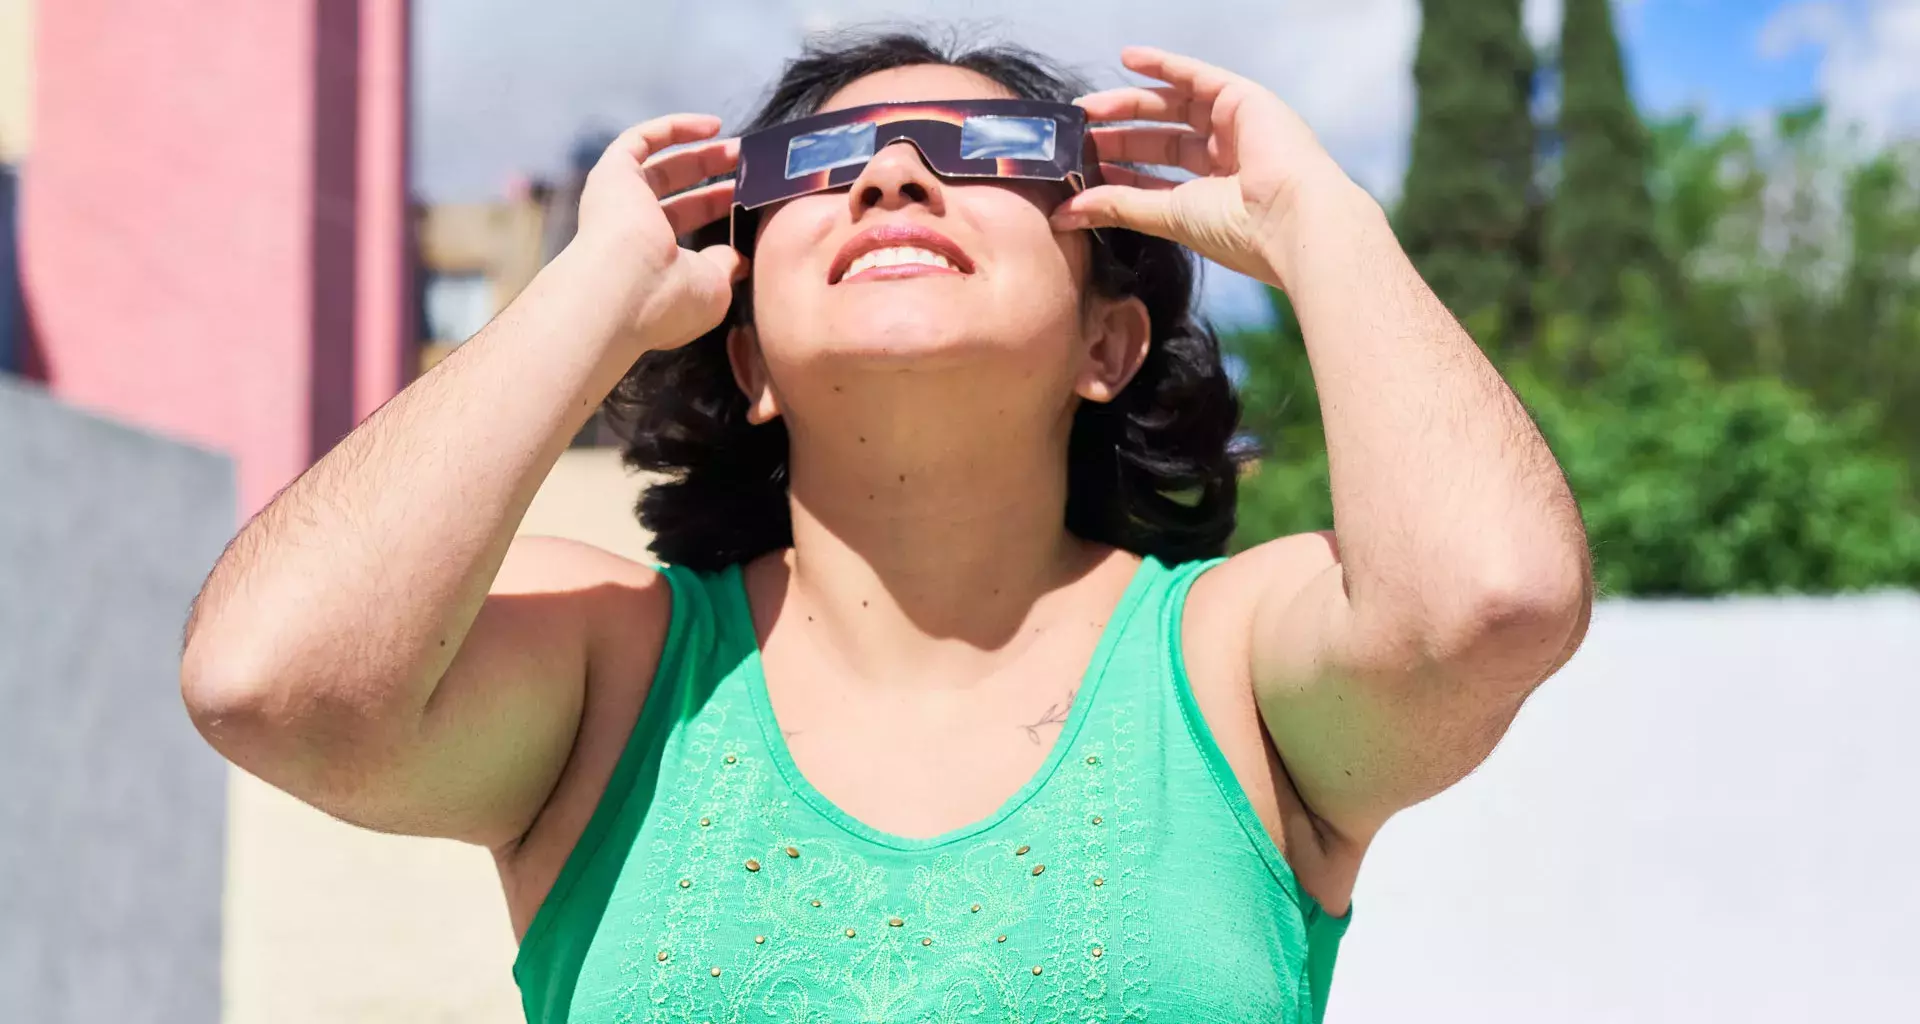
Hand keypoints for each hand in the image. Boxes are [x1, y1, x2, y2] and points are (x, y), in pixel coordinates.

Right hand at [570, 114, 746, 348]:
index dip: (718, 205)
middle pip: (677, 191)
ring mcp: (618, 199)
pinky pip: (642, 139)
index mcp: (651, 259)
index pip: (686, 223)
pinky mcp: (612, 173)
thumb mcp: (713, 288)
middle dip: (715, 175)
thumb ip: (725, 266)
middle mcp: (629, 229)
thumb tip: (740, 260)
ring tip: (741, 147)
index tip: (750, 194)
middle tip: (750, 164)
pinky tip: (713, 125)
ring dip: (702, 152)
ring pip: (662, 164)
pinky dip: (675, 128)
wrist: (626, 290)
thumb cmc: (669, 298)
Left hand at [1052, 47, 1360, 289]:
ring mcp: (1237, 126)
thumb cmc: (1238, 230)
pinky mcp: (1243, 98)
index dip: (1118, 168)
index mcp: (1216, 194)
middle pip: (1160, 140)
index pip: (1156, 175)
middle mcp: (1228, 158)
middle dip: (1116, 136)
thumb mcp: (1167, 217)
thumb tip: (1063, 215)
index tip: (1080, 167)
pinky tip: (1127, 59)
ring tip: (1086, 108)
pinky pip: (1196, 75)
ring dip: (1127, 104)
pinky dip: (1163, 65)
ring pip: (1173, 108)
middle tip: (1075, 136)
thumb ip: (1117, 207)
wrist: (1290, 218)